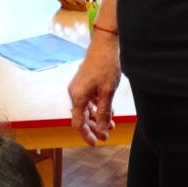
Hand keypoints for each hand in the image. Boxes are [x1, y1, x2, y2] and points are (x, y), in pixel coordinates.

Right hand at [68, 30, 120, 145]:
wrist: (105, 43)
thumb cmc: (106, 65)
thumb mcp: (108, 92)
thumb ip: (103, 112)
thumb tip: (101, 129)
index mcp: (78, 97)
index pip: (79, 123)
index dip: (87, 135)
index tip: (95, 143)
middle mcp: (75, 93)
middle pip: (83, 117)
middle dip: (95, 127)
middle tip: (107, 135)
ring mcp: (79, 87)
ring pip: (88, 109)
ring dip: (98, 118)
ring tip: (112, 124)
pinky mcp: (85, 83)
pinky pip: (90, 100)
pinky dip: (98, 107)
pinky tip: (109, 110)